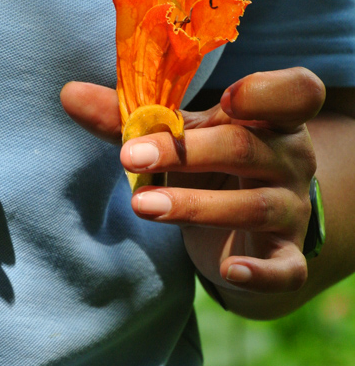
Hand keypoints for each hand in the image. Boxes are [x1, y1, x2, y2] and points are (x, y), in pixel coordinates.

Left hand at [61, 68, 325, 315]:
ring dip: (195, 206)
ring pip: (252, 206)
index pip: (296, 93)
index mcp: (271, 118)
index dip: (267, 92)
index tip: (224, 97)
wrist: (243, 229)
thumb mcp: (180, 138)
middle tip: (129, 156)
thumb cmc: (210, 166)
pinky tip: (229, 272)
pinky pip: (285, 268)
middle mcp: (289, 160)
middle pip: (244, 148)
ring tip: (141, 205)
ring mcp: (289, 210)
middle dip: (185, 152)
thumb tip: (68, 94)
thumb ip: (129, 118)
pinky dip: (261, 273)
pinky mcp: (284, 256)